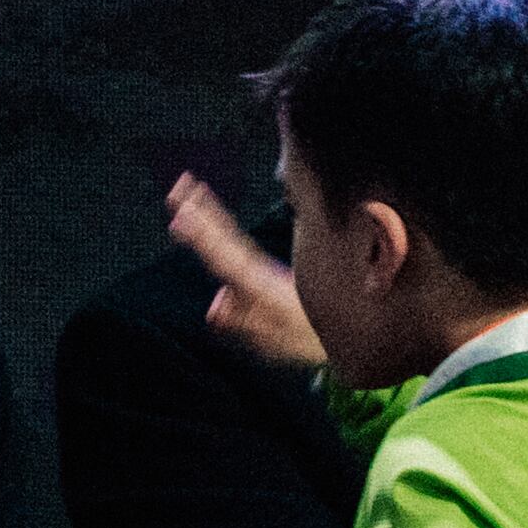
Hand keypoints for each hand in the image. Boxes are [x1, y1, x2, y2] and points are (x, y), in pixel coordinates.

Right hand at [166, 174, 321, 370]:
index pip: (224, 257)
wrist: (347, 330)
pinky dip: (224, 226)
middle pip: (226, 239)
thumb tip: (215, 303)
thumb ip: (246, 322)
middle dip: (202, 212)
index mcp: (260, 286)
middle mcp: (261, 272)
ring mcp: (264, 269)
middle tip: (179, 186)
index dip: (202, 236)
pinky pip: (238, 244)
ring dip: (210, 212)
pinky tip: (213, 218)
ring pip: (233, 237)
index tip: (181, 216)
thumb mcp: (278, 341)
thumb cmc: (310, 339)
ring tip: (191, 188)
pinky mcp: (267, 272)